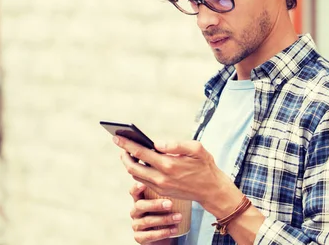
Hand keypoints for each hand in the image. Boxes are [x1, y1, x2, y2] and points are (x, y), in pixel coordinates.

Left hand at [115, 136, 240, 216]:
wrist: (211, 190)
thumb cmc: (204, 166)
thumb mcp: (196, 149)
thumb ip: (175, 144)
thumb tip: (156, 143)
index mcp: (168, 164)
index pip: (140, 152)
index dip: (127, 144)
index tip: (117, 137)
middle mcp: (161, 177)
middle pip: (132, 167)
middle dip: (123, 155)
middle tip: (119, 144)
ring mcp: (160, 186)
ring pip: (136, 175)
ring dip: (130, 164)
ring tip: (128, 152)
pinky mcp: (161, 191)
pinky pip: (143, 181)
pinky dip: (138, 171)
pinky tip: (140, 162)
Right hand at [129, 182, 180, 244]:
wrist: (165, 236)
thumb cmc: (165, 215)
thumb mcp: (165, 203)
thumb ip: (169, 194)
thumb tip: (183, 185)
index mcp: (140, 200)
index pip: (134, 192)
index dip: (137, 188)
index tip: (145, 184)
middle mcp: (135, 212)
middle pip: (140, 205)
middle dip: (155, 204)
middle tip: (170, 204)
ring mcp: (136, 225)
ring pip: (147, 221)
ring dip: (164, 219)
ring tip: (178, 218)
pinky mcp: (139, 238)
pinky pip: (150, 235)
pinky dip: (163, 233)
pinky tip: (173, 230)